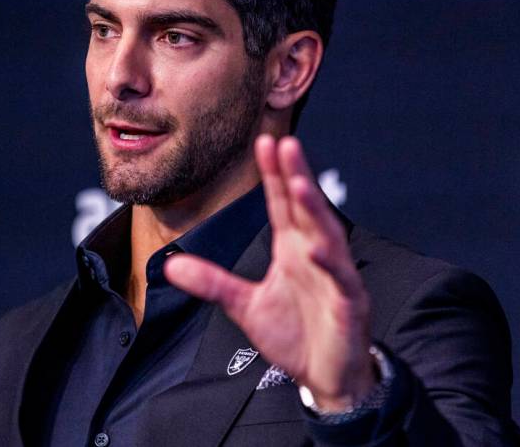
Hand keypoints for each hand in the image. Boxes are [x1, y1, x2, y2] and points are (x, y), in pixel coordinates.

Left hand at [164, 135, 374, 410]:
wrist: (328, 377)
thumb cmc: (296, 335)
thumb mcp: (244, 306)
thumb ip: (212, 282)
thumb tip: (170, 265)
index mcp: (293, 249)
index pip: (282, 203)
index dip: (274, 174)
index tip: (264, 142)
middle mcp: (315, 254)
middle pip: (305, 208)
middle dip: (295, 175)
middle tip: (283, 142)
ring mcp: (334, 277)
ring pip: (326, 236)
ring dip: (314, 209)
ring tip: (299, 183)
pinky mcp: (349, 304)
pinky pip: (340, 280)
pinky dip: (330, 264)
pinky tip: (315, 250)